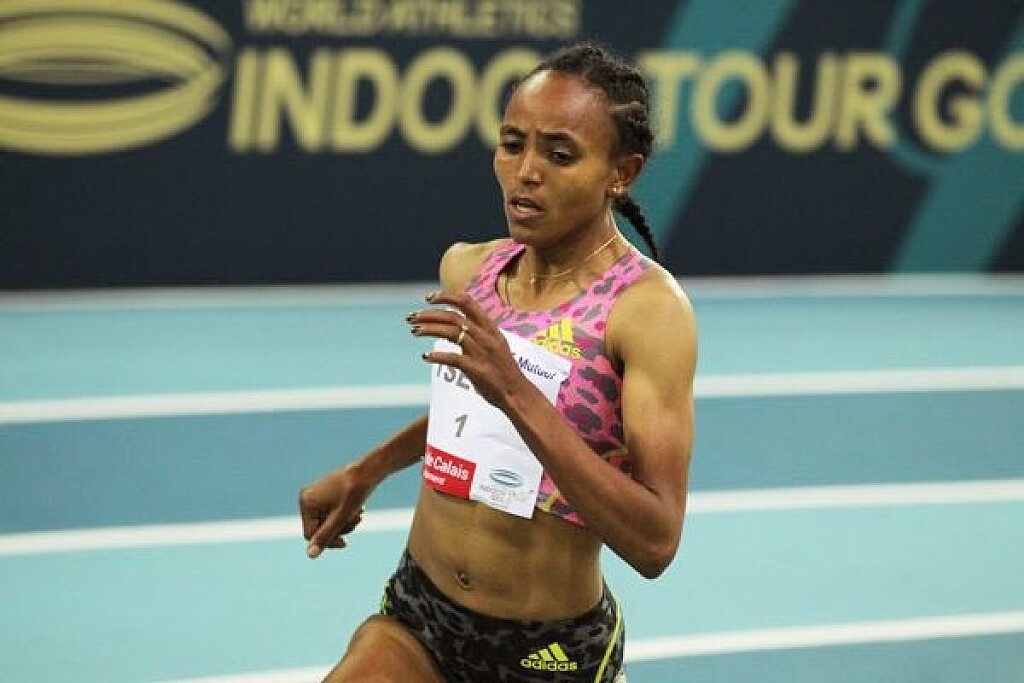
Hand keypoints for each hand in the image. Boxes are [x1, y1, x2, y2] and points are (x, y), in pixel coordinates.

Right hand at [299, 464, 370, 558]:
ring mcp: (315, 494)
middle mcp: (306, 497)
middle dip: (339, 528)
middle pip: (319, 528)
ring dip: (344, 522)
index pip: (310, 534)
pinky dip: (343, 514)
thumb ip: (325, 536)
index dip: (328, 541)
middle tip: (356, 521)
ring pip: (327, 521)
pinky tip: (358, 509)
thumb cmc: (355, 493)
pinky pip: (330, 512)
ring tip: (359, 514)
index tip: (346, 542)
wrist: (369, 471)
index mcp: (306, 502)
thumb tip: (310, 555)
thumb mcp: (341, 519)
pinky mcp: (324, 493)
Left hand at [409, 291, 529, 409]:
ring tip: (414, 331)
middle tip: (411, 318)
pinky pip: (452, 358)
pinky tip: (426, 356)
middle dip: (429, 314)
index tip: (428, 298)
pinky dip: (437, 356)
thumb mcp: (495, 345)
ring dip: (428, 329)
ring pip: (450, 332)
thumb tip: (455, 326)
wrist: (518, 394)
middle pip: (453, 316)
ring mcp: (481, 352)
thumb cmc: (503, 371)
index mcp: (490, 328)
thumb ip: (478, 334)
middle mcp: (485, 336)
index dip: (446, 296)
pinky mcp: (476, 370)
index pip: (467, 302)